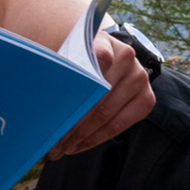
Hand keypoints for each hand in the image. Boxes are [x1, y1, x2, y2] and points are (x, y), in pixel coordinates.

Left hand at [48, 31, 154, 157]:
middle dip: (72, 121)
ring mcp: (139, 78)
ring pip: (106, 114)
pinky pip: (119, 125)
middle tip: (52, 140)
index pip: (96, 57)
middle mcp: (127, 57)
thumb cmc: (81, 62)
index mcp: (105, 41)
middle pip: (97, 95)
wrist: (106, 57)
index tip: (61, 100)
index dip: (81, 78)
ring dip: (82, 135)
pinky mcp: (146, 99)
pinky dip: (97, 138)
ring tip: (62, 148)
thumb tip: (43, 97)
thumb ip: (63, 70)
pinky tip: (80, 144)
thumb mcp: (70, 56)